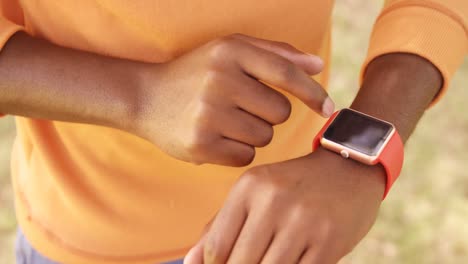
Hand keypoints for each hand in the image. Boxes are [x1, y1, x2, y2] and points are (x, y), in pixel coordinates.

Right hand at [131, 34, 333, 165]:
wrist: (145, 97)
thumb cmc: (198, 73)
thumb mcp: (231, 51)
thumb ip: (276, 55)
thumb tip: (318, 66)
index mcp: (230, 51)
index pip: (286, 74)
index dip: (312, 93)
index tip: (328, 108)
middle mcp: (219, 80)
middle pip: (279, 112)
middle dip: (269, 113)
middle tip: (242, 106)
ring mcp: (208, 114)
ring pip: (264, 136)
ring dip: (254, 132)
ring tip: (226, 120)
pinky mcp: (200, 145)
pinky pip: (246, 156)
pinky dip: (238, 149)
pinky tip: (217, 136)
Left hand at [184, 148, 385, 263]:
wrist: (348, 167)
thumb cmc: (293, 185)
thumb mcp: (254, 193)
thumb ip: (220, 225)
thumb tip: (189, 262)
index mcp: (249, 187)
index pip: (217, 246)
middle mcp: (273, 201)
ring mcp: (303, 221)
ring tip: (266, 262)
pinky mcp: (328, 240)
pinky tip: (289, 263)